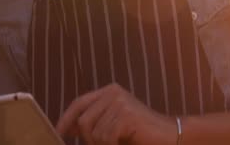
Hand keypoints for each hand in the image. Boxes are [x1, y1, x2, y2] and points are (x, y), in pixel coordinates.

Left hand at [55, 83, 175, 144]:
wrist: (171, 136)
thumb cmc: (140, 134)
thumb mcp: (112, 124)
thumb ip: (93, 122)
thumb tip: (68, 128)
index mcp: (108, 91)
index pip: (79, 103)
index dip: (66, 118)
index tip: (58, 132)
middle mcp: (113, 92)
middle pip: (83, 120)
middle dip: (88, 139)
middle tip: (104, 144)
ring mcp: (120, 102)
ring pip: (94, 131)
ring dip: (103, 144)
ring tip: (118, 142)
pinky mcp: (127, 114)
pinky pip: (106, 136)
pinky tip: (125, 142)